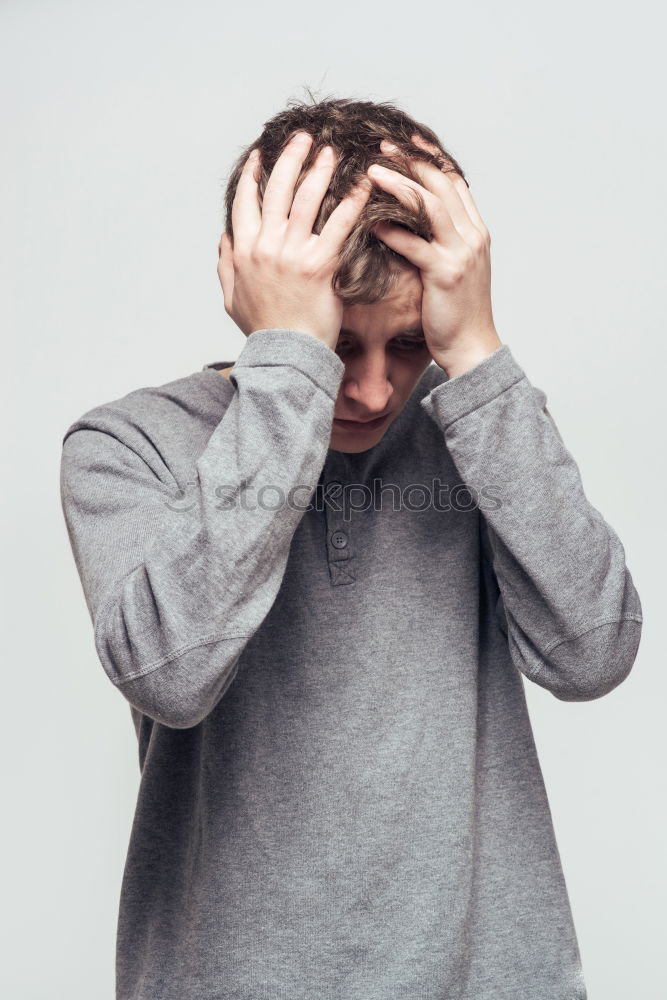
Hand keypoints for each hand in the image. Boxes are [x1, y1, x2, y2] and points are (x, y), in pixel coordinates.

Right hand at [217, 132, 372, 349]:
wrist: (285, 356)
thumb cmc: (262, 330)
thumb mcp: (231, 298)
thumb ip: (226, 264)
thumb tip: (223, 237)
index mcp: (243, 250)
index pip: (245, 201)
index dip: (253, 175)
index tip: (262, 155)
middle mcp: (265, 246)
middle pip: (278, 189)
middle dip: (291, 157)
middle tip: (304, 137)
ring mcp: (292, 254)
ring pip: (307, 199)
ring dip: (320, 169)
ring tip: (331, 151)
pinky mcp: (320, 266)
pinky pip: (339, 225)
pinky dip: (352, 202)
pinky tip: (363, 186)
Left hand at [367, 134, 501, 377]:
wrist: (472, 347)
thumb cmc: (455, 312)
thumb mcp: (453, 268)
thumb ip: (439, 241)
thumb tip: (410, 220)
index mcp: (475, 231)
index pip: (454, 181)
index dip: (429, 157)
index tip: (405, 140)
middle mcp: (472, 236)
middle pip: (442, 184)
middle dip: (411, 161)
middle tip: (381, 146)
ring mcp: (461, 254)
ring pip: (430, 206)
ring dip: (400, 186)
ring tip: (372, 172)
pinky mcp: (445, 274)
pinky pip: (415, 245)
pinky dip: (392, 231)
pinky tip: (370, 222)